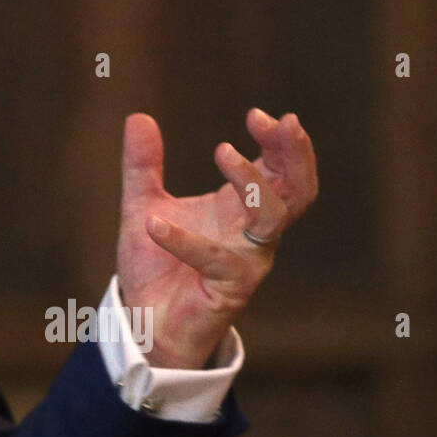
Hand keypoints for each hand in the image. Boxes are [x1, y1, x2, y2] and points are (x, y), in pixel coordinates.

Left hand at [117, 108, 317, 368]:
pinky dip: (185, 240)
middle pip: (298, 189)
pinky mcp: (229, 289)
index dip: (279, 140)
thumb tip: (138, 116)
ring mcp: (247, 261)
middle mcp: (253, 233)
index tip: (258, 115)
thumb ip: (143, 165)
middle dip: (293, 153)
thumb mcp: (142, 205)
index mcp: (240, 208)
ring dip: (252, 181)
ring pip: (273, 218)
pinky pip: (217, 260)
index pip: (279, 168)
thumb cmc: (157, 264)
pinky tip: (152, 225)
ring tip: (221, 150)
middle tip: (277, 122)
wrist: (144, 320)